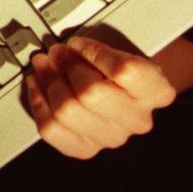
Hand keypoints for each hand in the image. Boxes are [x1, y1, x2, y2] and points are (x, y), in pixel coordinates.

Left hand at [22, 34, 175, 159]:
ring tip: (43, 65)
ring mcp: (111, 137)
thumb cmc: (120, 70)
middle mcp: (137, 119)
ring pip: (67, 111)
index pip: (125, 72)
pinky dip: (38, 103)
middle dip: (66, 67)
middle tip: (55, 52)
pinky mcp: (86, 148)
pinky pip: (52, 129)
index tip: (78, 43)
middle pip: (91, 93)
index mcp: (156, 92)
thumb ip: (100, 50)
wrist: (125, 95)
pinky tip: (36, 86)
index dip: (95, 54)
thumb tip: (66, 48)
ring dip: (49, 82)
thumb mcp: (124, 53)